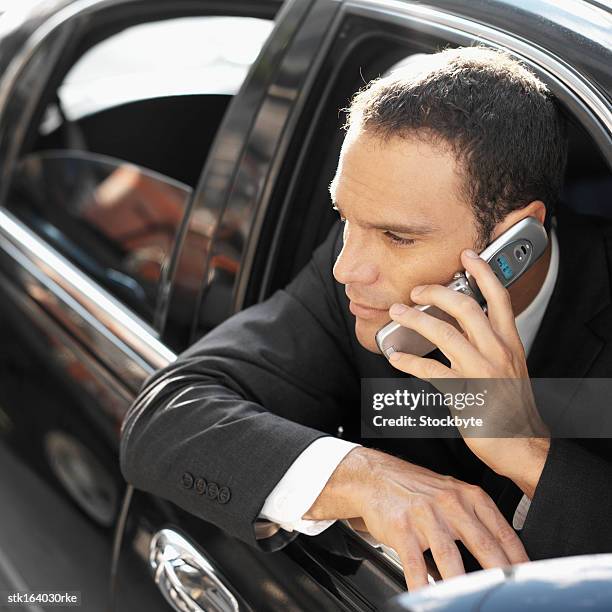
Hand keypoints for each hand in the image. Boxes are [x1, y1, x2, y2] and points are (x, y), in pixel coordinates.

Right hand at [305, 447, 528, 590]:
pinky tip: (427, 599)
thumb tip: (504, 556)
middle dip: (500, 578)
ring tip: (469, 603)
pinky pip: (415, 565)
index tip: (530, 582)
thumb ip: (476, 520)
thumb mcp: (452, 495)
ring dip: (462, 588)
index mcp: (469, 496)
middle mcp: (450, 504)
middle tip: (508, 597)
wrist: (377, 477)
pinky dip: (422, 587)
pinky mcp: (402, 529)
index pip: (503, 533)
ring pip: (450, 560)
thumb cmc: (417, 490)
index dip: (520, 562)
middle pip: (484, 547)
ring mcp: (425, 516)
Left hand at [385, 248, 549, 495]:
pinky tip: (395, 356)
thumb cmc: (512, 406)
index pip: (499, 298)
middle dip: (437, 292)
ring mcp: (480, 372)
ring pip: (444, 334)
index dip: (483, 273)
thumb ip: (490, 344)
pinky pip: (430, 370)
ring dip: (416, 320)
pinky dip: (409, 361)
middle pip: (466, 308)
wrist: (521, 445)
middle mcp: (497, 352)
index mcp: (510, 343)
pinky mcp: (464, 393)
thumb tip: (461, 327)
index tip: (467, 256)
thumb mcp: (510, 367)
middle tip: (416, 290)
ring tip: (397, 314)